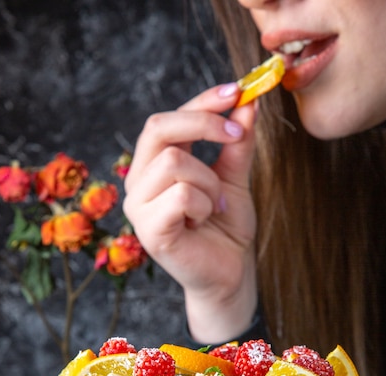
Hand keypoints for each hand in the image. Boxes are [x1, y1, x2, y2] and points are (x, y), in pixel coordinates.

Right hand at [124, 83, 257, 342]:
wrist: (230, 274)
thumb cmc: (226, 228)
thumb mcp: (234, 178)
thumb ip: (236, 144)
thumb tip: (247, 102)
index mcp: (153, 166)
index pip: (167, 120)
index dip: (201, 102)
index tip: (237, 91)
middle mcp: (138, 183)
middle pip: (158, 128)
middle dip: (203, 125)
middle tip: (235, 136)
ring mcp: (139, 208)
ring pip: (175, 163)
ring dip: (209, 181)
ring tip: (216, 204)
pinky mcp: (149, 231)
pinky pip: (180, 195)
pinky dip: (203, 204)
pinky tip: (205, 220)